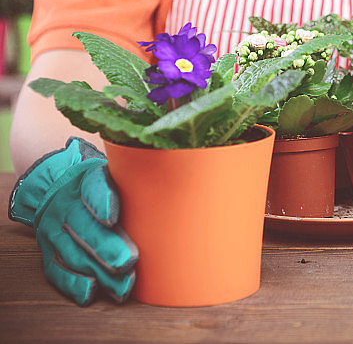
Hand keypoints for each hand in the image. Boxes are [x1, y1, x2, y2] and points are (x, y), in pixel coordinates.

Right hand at [9, 138, 137, 305]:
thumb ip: (145, 185)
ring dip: (98, 271)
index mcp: (87, 180)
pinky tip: (91, 292)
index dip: (102, 202)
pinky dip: (73, 284)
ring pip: (74, 253)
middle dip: (106, 246)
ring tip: (122, 285)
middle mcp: (67, 205)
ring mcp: (56, 230)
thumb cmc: (108, 187)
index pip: (93, 187)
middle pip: (85, 226)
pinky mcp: (50, 253)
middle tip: (128, 261)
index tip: (112, 219)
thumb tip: (187, 196)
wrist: (63, 189)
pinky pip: (57, 271)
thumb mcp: (121, 176)